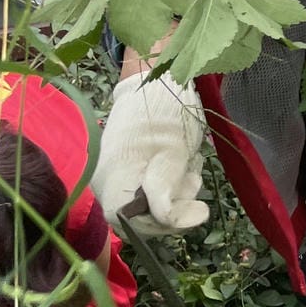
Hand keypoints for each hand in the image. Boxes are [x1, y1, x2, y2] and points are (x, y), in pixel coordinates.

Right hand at [94, 71, 209, 235]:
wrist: (155, 82)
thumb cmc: (163, 113)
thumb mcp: (172, 153)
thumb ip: (168, 191)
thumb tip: (172, 223)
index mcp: (111, 181)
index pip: (133, 224)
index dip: (166, 224)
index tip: (198, 210)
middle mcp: (108, 184)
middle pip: (146, 217)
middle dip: (177, 202)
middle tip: (191, 175)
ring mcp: (119, 178)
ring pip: (156, 204)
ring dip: (180, 189)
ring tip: (188, 161)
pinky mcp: (132, 172)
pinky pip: (156, 190)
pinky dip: (176, 180)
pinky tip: (183, 160)